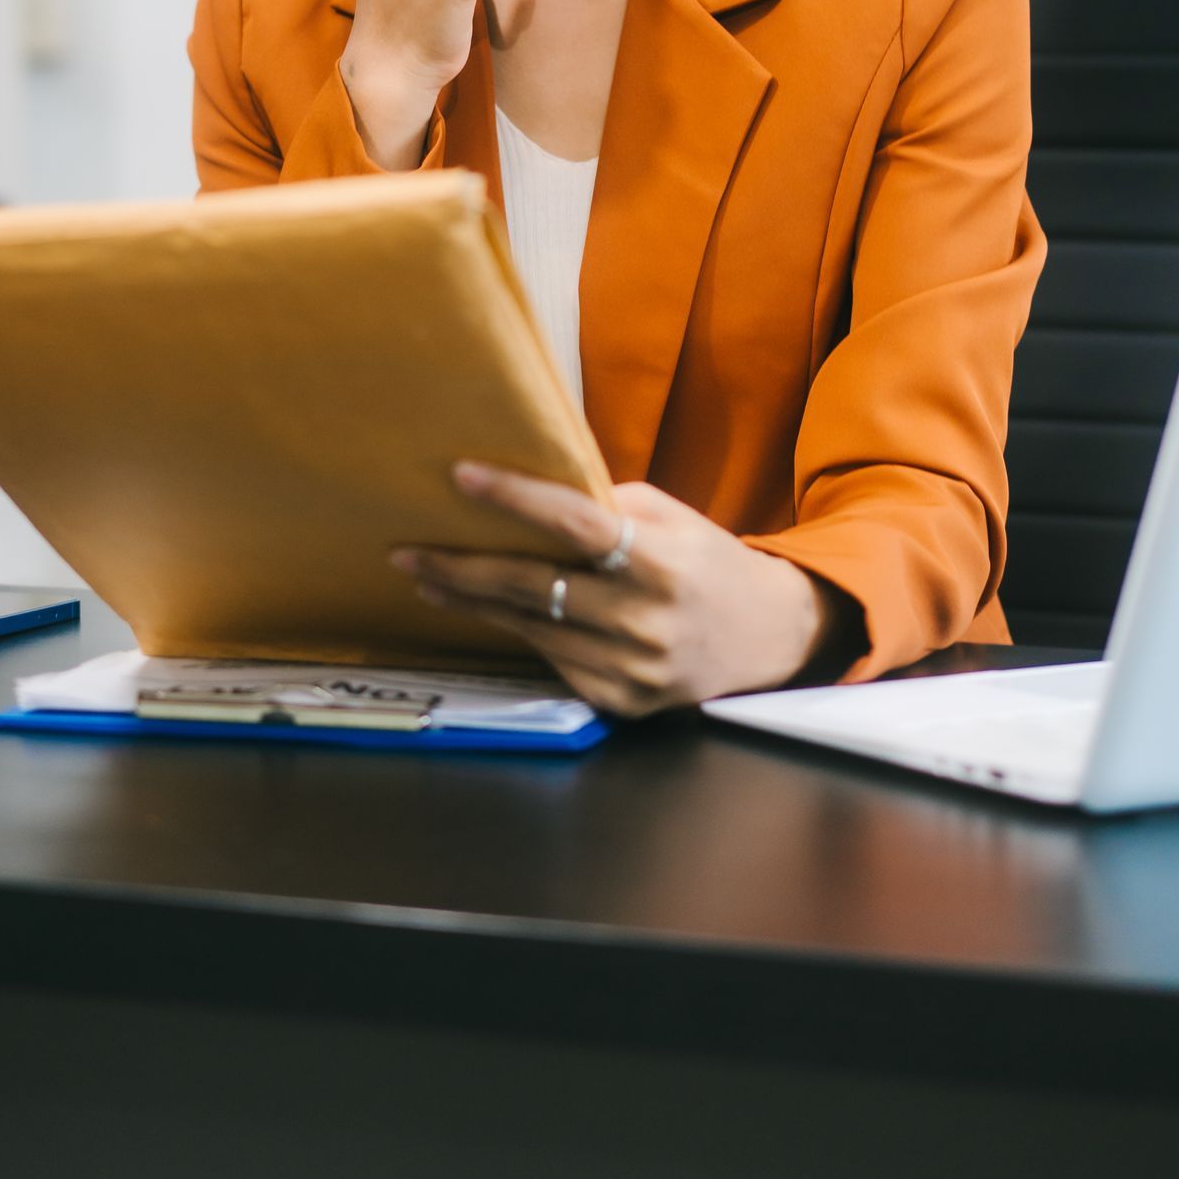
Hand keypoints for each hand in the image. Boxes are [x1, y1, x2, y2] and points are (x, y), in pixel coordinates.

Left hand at [391, 462, 845, 716]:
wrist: (771, 638)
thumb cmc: (709, 563)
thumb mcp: (673, 519)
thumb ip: (609, 508)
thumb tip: (534, 493)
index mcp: (661, 561)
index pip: (575, 524)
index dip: (515, 498)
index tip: (462, 475)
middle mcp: (646, 619)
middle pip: (534, 587)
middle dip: (461, 567)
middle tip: (407, 550)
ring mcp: (633, 669)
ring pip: (532, 629)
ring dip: (473, 603)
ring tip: (428, 577)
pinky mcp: (623, 703)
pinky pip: (554, 661)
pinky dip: (518, 633)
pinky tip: (488, 612)